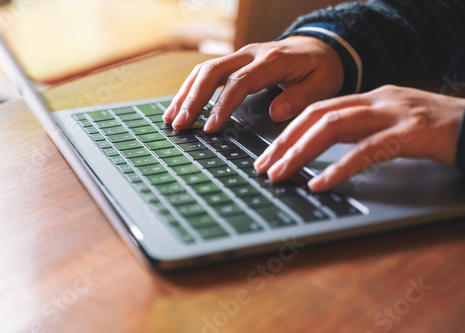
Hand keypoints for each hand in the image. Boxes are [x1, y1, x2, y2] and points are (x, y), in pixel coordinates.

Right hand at [163, 36, 343, 131]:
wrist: (321, 47)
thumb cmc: (321, 67)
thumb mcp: (322, 83)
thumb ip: (301, 97)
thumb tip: (275, 112)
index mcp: (271, 60)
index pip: (239, 82)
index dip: (222, 105)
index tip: (210, 127)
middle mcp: (250, 54)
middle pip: (212, 72)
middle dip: (193, 99)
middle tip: (180, 124)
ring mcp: (240, 56)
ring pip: (204, 70)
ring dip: (185, 94)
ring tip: (171, 118)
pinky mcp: (235, 62)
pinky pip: (207, 72)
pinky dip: (191, 89)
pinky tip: (181, 105)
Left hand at [254, 85, 464, 191]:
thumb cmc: (431, 131)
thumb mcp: (386, 126)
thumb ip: (356, 133)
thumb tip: (317, 152)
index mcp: (366, 99)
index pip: (316, 110)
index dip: (287, 132)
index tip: (266, 155)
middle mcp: (375, 101)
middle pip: (317, 115)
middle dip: (285, 142)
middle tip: (263, 167)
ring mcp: (393, 114)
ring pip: (335, 126)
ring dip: (302, 152)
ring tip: (281, 174)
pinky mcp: (411, 133)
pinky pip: (368, 150)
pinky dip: (340, 167)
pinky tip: (321, 183)